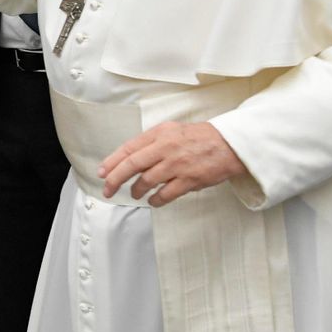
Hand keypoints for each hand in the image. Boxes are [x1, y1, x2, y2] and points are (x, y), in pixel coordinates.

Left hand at [98, 121, 246, 206]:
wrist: (229, 144)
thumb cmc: (198, 138)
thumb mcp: (171, 130)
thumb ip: (151, 141)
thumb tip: (129, 157)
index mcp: (160, 133)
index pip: (128, 148)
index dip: (112, 162)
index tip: (102, 172)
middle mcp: (166, 147)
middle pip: (132, 165)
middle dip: (115, 179)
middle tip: (107, 189)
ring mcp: (178, 164)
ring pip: (147, 181)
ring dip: (136, 190)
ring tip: (135, 194)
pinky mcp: (190, 180)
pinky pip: (166, 194)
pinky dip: (156, 200)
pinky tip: (153, 201)